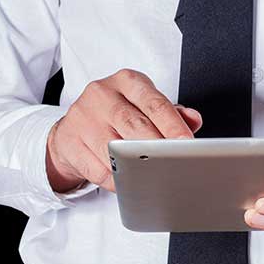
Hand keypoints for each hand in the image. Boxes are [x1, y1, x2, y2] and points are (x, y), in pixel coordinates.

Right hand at [46, 69, 201, 192]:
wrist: (73, 128)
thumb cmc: (117, 115)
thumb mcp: (144, 106)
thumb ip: (172, 112)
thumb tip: (194, 119)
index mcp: (126, 81)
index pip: (154, 103)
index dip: (173, 124)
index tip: (187, 142)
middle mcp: (103, 94)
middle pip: (135, 125)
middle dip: (158, 147)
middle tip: (175, 163)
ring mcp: (83, 117)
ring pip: (115, 148)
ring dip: (137, 166)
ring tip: (154, 176)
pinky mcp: (70, 141)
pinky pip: (99, 169)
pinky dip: (117, 180)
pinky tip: (129, 182)